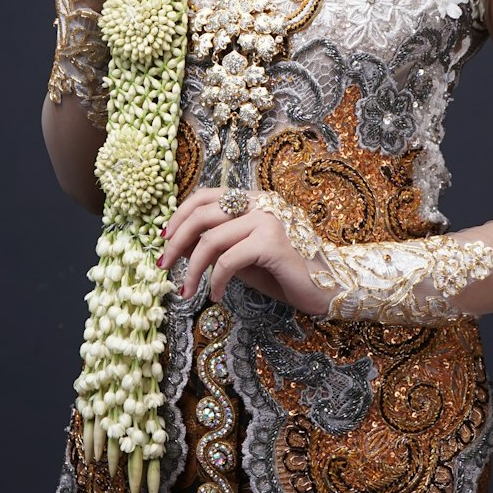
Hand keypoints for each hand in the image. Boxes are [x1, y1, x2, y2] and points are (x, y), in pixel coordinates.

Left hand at [158, 188, 329, 314]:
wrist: (328, 287)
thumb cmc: (285, 274)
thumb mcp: (244, 256)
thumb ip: (220, 245)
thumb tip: (182, 244)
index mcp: (254, 200)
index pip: (206, 196)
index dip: (179, 215)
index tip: (164, 239)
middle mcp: (260, 203)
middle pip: (202, 214)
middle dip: (176, 242)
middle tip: (164, 266)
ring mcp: (268, 220)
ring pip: (211, 239)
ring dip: (192, 269)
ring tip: (186, 290)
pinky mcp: (272, 243)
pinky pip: (229, 261)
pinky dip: (216, 281)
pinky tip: (216, 296)